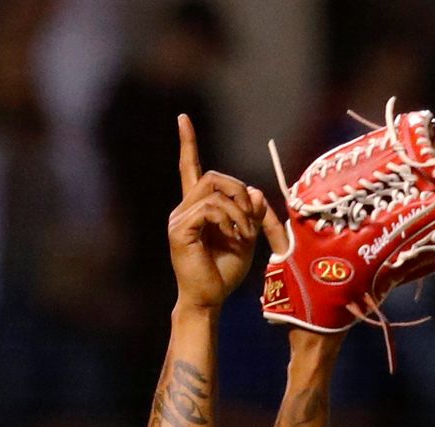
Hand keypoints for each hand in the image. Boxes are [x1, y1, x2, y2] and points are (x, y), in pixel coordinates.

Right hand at [169, 115, 266, 312]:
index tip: (183, 118)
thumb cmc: (223, 273)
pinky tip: (233, 236)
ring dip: (237, 208)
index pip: (189, 168)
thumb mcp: (245, 237)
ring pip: (212, 190)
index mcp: (196, 208)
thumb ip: (250, 213)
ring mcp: (179, 219)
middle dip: (238, 190)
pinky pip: (209, 208)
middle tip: (251, 218)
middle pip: (212, 176)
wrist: (209, 300)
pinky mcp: (180, 231)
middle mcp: (183, 209)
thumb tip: (255, 193)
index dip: (187, 143)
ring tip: (244, 233)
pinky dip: (228, 219)